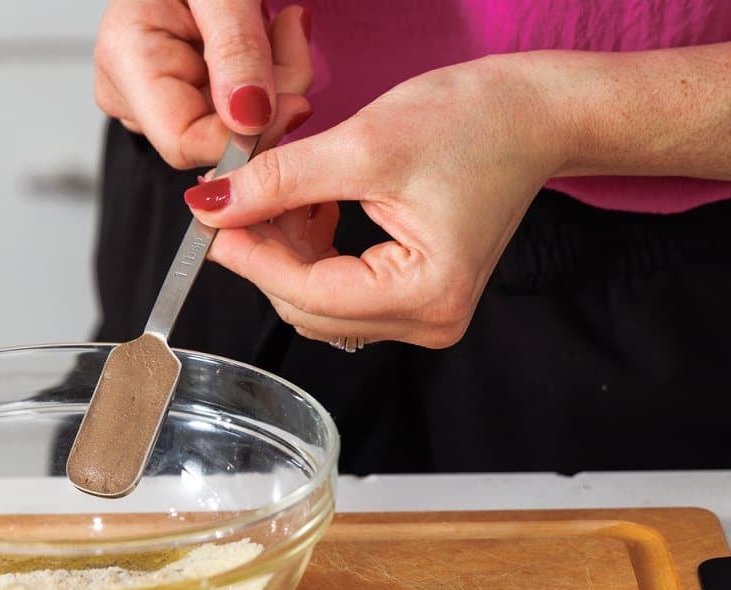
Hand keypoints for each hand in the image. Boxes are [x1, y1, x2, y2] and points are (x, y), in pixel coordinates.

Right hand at [94, 1, 314, 168]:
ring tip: (281, 27)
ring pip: (230, 126)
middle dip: (268, 101)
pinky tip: (266, 39)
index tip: (294, 100)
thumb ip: (235, 49)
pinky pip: (234, 109)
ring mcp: (153, 94)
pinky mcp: (181, 90)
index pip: (184, 142)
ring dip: (273, 85)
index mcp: (127, 59)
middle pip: (212, 136)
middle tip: (293, 35)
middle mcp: (132, 89)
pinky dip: (265, 80)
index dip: (242, 136)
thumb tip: (249, 119)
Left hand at [185, 55, 566, 347]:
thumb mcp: (363, 146)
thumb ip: (279, 182)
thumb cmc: (476, 121)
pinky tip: (308, 205)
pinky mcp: (415, 297)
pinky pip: (339, 288)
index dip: (248, 256)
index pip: (307, 293)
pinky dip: (311, 249)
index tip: (207, 219)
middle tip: (235, 197)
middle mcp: (428, 321)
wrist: (535, 114)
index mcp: (426, 295)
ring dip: (285, 249)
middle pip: (307, 305)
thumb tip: (210, 208)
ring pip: (317, 299)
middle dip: (265, 252)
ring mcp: (424, 315)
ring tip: (279, 191)